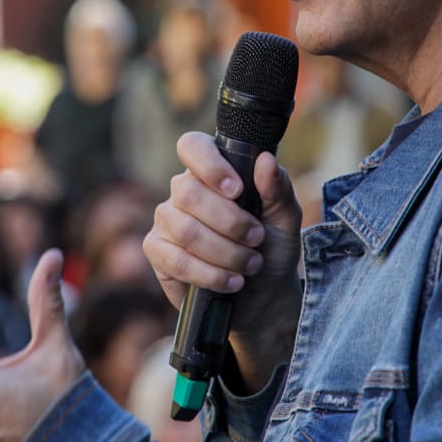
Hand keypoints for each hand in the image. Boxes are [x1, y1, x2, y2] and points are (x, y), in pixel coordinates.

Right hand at [144, 132, 302, 392]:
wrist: (262, 294)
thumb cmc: (271, 248)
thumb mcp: (285, 219)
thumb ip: (277, 189)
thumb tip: (265, 159)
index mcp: (212, 171)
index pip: (192, 146)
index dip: (210, 165)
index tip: (237, 190)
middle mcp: (182, 190)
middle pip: (189, 194)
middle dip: (230, 222)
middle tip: (257, 239)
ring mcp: (166, 220)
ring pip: (185, 230)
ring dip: (226, 252)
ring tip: (250, 265)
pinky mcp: (157, 251)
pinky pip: (176, 260)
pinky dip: (210, 274)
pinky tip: (231, 282)